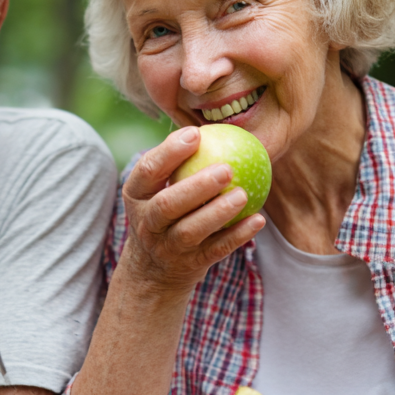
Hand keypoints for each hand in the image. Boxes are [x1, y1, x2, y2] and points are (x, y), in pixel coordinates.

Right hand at [120, 126, 263, 294]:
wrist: (153, 269)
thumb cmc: (163, 212)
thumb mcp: (155, 189)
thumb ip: (176, 163)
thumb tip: (212, 126)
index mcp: (136, 195)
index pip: (148, 171)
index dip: (169, 153)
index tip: (196, 134)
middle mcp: (147, 222)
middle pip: (168, 205)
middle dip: (196, 187)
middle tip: (227, 168)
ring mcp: (167, 247)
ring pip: (190, 231)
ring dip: (217, 213)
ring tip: (243, 194)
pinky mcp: (189, 264)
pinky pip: (215, 250)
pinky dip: (236, 236)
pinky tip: (257, 220)